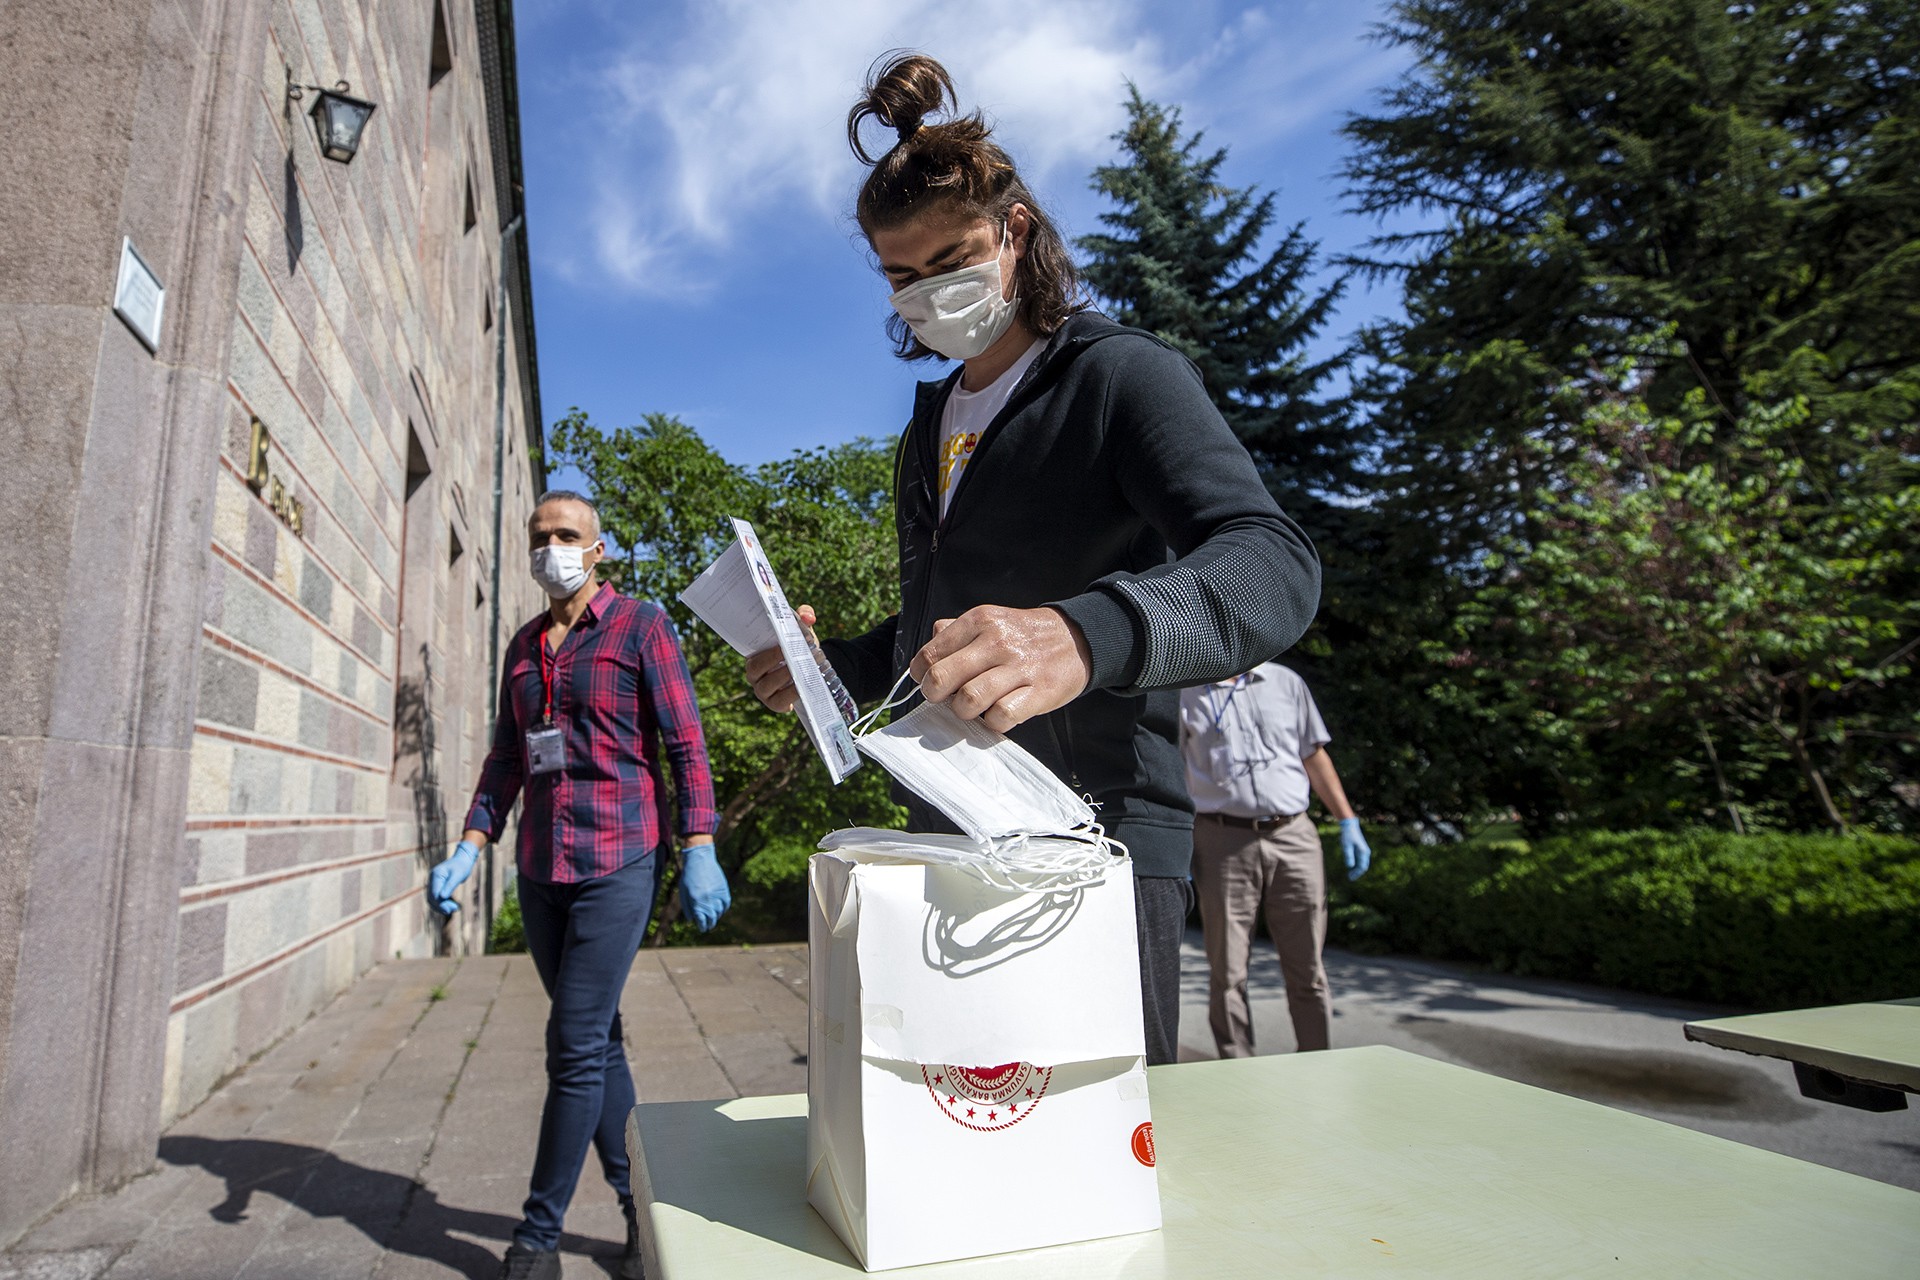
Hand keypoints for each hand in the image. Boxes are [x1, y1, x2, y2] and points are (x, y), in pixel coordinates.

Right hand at [429, 840, 480, 914]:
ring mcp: (433, 882)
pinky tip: (451, 906)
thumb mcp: (458, 875)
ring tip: (454, 909)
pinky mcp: (437, 885)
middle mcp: (432, 879)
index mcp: (436, 874)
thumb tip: (442, 897)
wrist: (463, 859)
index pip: (434, 893)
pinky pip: (436, 897)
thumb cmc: (462, 866)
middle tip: (455, 909)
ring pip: (432, 899)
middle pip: (432, 897)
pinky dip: (442, 903)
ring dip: (441, 906)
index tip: (451, 909)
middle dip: (441, 906)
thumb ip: (450, 885)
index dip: (440, 903)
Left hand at [678, 844, 730, 931]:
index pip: (701, 920)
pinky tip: (720, 909)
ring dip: (716, 917)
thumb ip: (687, 907)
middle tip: (708, 926)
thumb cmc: (688, 876)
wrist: (699, 859)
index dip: (702, 926)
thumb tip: (691, 920)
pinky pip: (726, 903)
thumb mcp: (684, 892)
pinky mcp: (723, 889)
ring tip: (713, 918)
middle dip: (710, 924)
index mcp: (696, 901)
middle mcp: (708, 899)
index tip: (702, 928)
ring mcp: (717, 894)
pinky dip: (723, 908)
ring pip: (719, 912)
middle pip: (711, 918)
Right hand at [745, 605, 817, 712]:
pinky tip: (802, 687)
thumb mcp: (802, 631)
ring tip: (799, 668)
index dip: (760, 646)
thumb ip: (804, 616)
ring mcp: (763, 691)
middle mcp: (754, 674)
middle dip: (771, 659)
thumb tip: (807, 617)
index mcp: (755, 655)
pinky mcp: (775, 704)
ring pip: (766, 686)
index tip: (777, 640)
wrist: (811, 671)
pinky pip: (779, 701)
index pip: (750, 650)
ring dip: (783, 676)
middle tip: (787, 651)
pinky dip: (790, 694)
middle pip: (755, 668)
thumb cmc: (799, 649)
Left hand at [910, 605, 1091, 732]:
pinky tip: (998, 713)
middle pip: (942, 678)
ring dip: (964, 711)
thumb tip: (928, 650)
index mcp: (980, 621)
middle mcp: (997, 641)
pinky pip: (1001, 716)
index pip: (930, 654)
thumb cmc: (1025, 636)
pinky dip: (993, 722)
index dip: (921, 674)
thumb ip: (956, 632)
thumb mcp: (991, 620)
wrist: (1077, 639)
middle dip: (935, 696)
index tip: (926, 681)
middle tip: (945, 699)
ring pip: (969, 700)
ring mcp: (1019, 668)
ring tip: (973, 708)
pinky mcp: (1038, 692)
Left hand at [1339, 818, 1370, 880]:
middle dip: (1357, 873)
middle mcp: (1366, 852)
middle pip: (1364, 866)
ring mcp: (1364, 851)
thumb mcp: (1346, 846)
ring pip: (1363, 863)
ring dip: (1357, 870)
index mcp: (1363, 852)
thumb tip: (1350, 866)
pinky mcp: (1361, 849)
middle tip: (1350, 878)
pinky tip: (1351, 867)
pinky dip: (1357, 865)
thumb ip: (1348, 856)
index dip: (1357, 874)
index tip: (1350, 878)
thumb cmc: (1347, 836)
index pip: (1362, 867)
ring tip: (1350, 874)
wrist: (1349, 826)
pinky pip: (1361, 860)